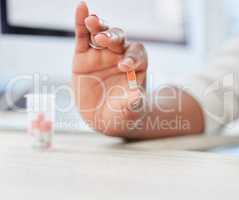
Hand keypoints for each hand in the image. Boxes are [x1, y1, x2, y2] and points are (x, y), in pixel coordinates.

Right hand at [72, 2, 147, 135]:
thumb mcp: (127, 112)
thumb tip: (138, 96)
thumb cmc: (120, 113)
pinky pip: (83, 37)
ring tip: (92, 21)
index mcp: (135, 66)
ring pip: (101, 34)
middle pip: (119, 40)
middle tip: (105, 40)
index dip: (132, 58)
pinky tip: (81, 8)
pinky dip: (81, 23)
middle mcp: (119, 56)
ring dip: (98, 26)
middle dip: (113, 38)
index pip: (137, 55)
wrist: (102, 117)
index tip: (124, 67)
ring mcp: (101, 54)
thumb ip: (132, 104)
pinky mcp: (84, 56)